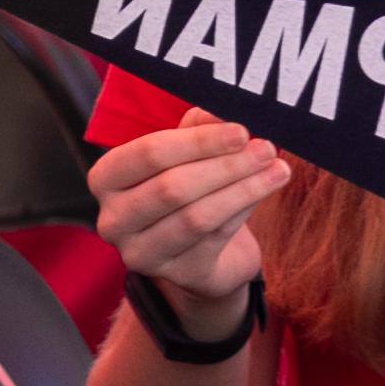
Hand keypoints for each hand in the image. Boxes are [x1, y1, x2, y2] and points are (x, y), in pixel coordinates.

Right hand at [87, 114, 283, 323]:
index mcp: (106, 179)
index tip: (240, 130)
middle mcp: (113, 220)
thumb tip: (220, 112)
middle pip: (172, 188)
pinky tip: (266, 190)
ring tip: (278, 169)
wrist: (196, 251)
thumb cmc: (186, 189)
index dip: (198, 142)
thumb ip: (196, 130)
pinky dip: (244, 210)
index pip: (148, 154)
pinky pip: (216, 238)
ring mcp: (141, 253)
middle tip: (266, 148)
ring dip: (243, 189)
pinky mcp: (176, 273)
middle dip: (226, 165)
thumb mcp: (185, 155)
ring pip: (197, 217)